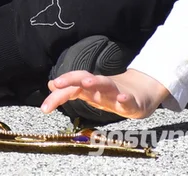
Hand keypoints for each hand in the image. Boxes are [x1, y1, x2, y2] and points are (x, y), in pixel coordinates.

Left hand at [41, 68, 168, 120]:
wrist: (142, 92)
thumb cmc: (111, 93)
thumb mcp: (90, 93)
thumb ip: (70, 91)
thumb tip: (51, 85)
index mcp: (89, 89)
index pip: (70, 88)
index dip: (57, 96)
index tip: (45, 107)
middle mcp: (100, 88)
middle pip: (84, 80)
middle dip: (70, 80)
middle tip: (58, 83)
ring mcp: (116, 93)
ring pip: (105, 85)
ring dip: (96, 82)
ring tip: (86, 83)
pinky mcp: (132, 101)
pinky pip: (128, 100)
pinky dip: (125, 99)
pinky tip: (122, 98)